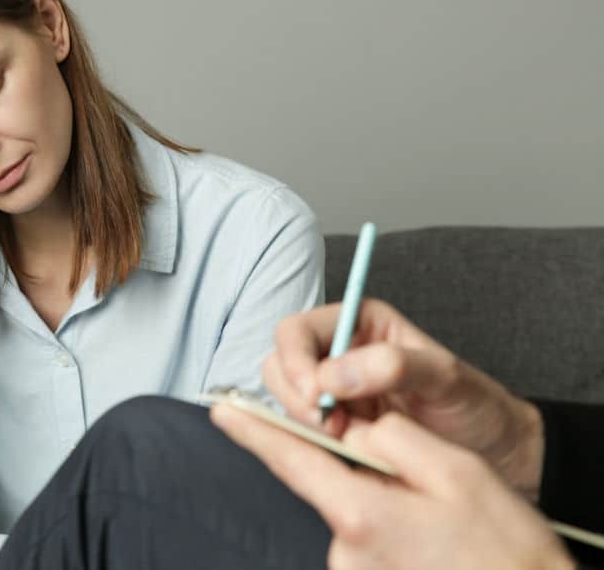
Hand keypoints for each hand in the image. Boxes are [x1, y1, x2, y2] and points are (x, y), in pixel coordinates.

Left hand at [211, 406, 574, 569]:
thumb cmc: (501, 546)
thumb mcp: (454, 472)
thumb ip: (391, 439)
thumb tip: (358, 432)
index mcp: (359, 513)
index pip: (290, 460)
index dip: (253, 431)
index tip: (223, 411)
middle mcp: (343, 549)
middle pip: (326, 482)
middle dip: (349, 462)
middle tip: (409, 472)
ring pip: (349, 508)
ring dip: (375, 496)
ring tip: (432, 511)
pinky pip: (363, 534)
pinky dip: (383, 520)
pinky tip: (422, 530)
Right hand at [263, 299, 544, 497]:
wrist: (498, 453)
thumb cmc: (476, 405)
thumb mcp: (444, 376)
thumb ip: (392, 365)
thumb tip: (333, 375)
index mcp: (358, 324)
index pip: (298, 330)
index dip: (295, 360)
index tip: (312, 394)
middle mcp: (338, 354)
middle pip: (280, 362)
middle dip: (295, 394)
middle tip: (330, 423)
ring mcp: (333, 394)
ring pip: (284, 399)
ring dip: (302, 420)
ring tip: (344, 436)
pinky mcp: (335, 430)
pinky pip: (301, 432)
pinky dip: (312, 442)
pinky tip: (345, 449)